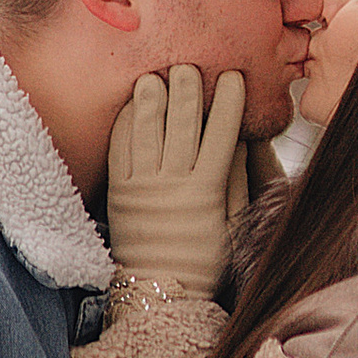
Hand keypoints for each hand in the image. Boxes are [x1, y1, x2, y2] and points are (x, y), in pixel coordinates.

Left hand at [104, 63, 248, 302]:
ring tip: (156, 75)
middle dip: (188, 90)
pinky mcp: (119, 192)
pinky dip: (126, 123)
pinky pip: (120, 149)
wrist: (159, 291)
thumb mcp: (231, 223)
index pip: (221, 134)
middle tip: (190, 65)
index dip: (228, 102)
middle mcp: (174, 185)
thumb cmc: (203, 260)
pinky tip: (133, 105)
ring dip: (152, 99)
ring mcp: (143, 187)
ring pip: (147, 131)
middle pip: (182, 124)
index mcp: (207, 192)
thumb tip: (238, 140)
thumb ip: (235, 180)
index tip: (233, 77)